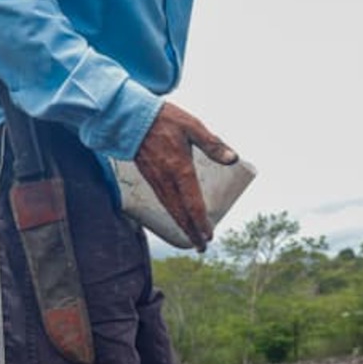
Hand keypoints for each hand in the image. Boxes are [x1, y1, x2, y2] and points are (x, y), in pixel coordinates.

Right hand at [135, 102, 237, 250]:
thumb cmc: (163, 118)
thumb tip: (233, 158)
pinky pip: (162, 201)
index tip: (209, 235)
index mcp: (180, 169)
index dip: (201, 222)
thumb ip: (212, 144)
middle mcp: (167, 179)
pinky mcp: (149, 176)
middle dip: (192, 232)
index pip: (193, 203)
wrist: (129, 116)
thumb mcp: (192, 126)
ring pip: (170, 209)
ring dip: (181, 226)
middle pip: (181, 213)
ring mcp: (156, 179)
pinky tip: (176, 216)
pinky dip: (171, 214)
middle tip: (202, 247)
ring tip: (191, 239)